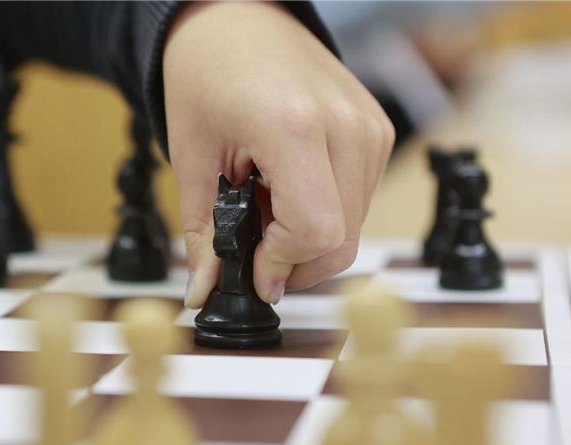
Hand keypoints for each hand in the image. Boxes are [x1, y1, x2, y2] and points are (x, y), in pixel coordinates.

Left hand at [163, 2, 394, 307]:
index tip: (250, 271)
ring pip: (354, 228)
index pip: (315, 233)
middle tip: (252, 246)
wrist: (234, 21)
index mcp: (294, 126)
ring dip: (308, 240)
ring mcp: (370, 127)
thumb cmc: (207, 74)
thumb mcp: (192, 159)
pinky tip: (287, 192)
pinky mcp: (378, 131)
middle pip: (341, 241)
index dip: (279, 265)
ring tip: (264, 208)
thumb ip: (202, 234)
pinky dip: (324, 215)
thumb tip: (204, 292)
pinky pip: (360, 202)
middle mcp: (347, 126)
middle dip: (294, 262)